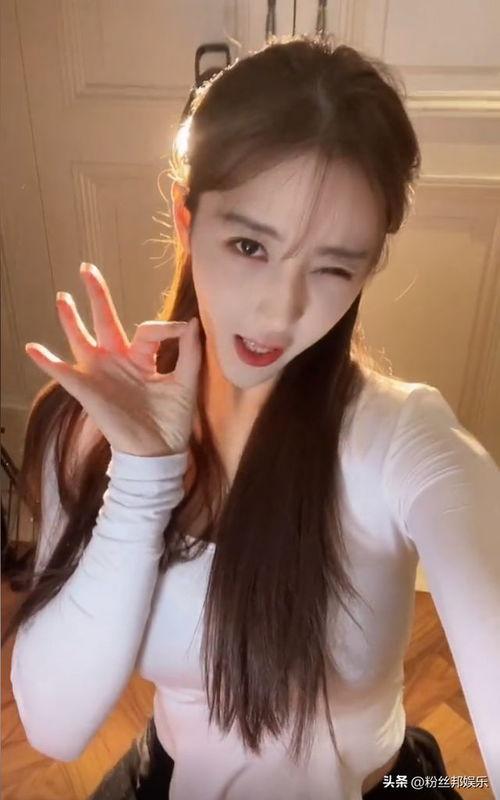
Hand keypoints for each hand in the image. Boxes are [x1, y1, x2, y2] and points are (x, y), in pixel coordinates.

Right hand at [25, 262, 201, 456]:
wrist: (159, 452)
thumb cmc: (172, 420)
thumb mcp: (186, 383)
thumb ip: (190, 354)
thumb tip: (190, 323)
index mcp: (142, 358)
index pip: (148, 329)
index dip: (166, 327)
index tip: (181, 329)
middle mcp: (118, 361)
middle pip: (106, 321)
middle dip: (97, 295)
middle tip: (87, 268)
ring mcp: (101, 374)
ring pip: (82, 339)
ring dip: (71, 319)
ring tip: (62, 297)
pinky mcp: (89, 390)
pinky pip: (65, 374)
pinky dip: (48, 362)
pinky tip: (33, 348)